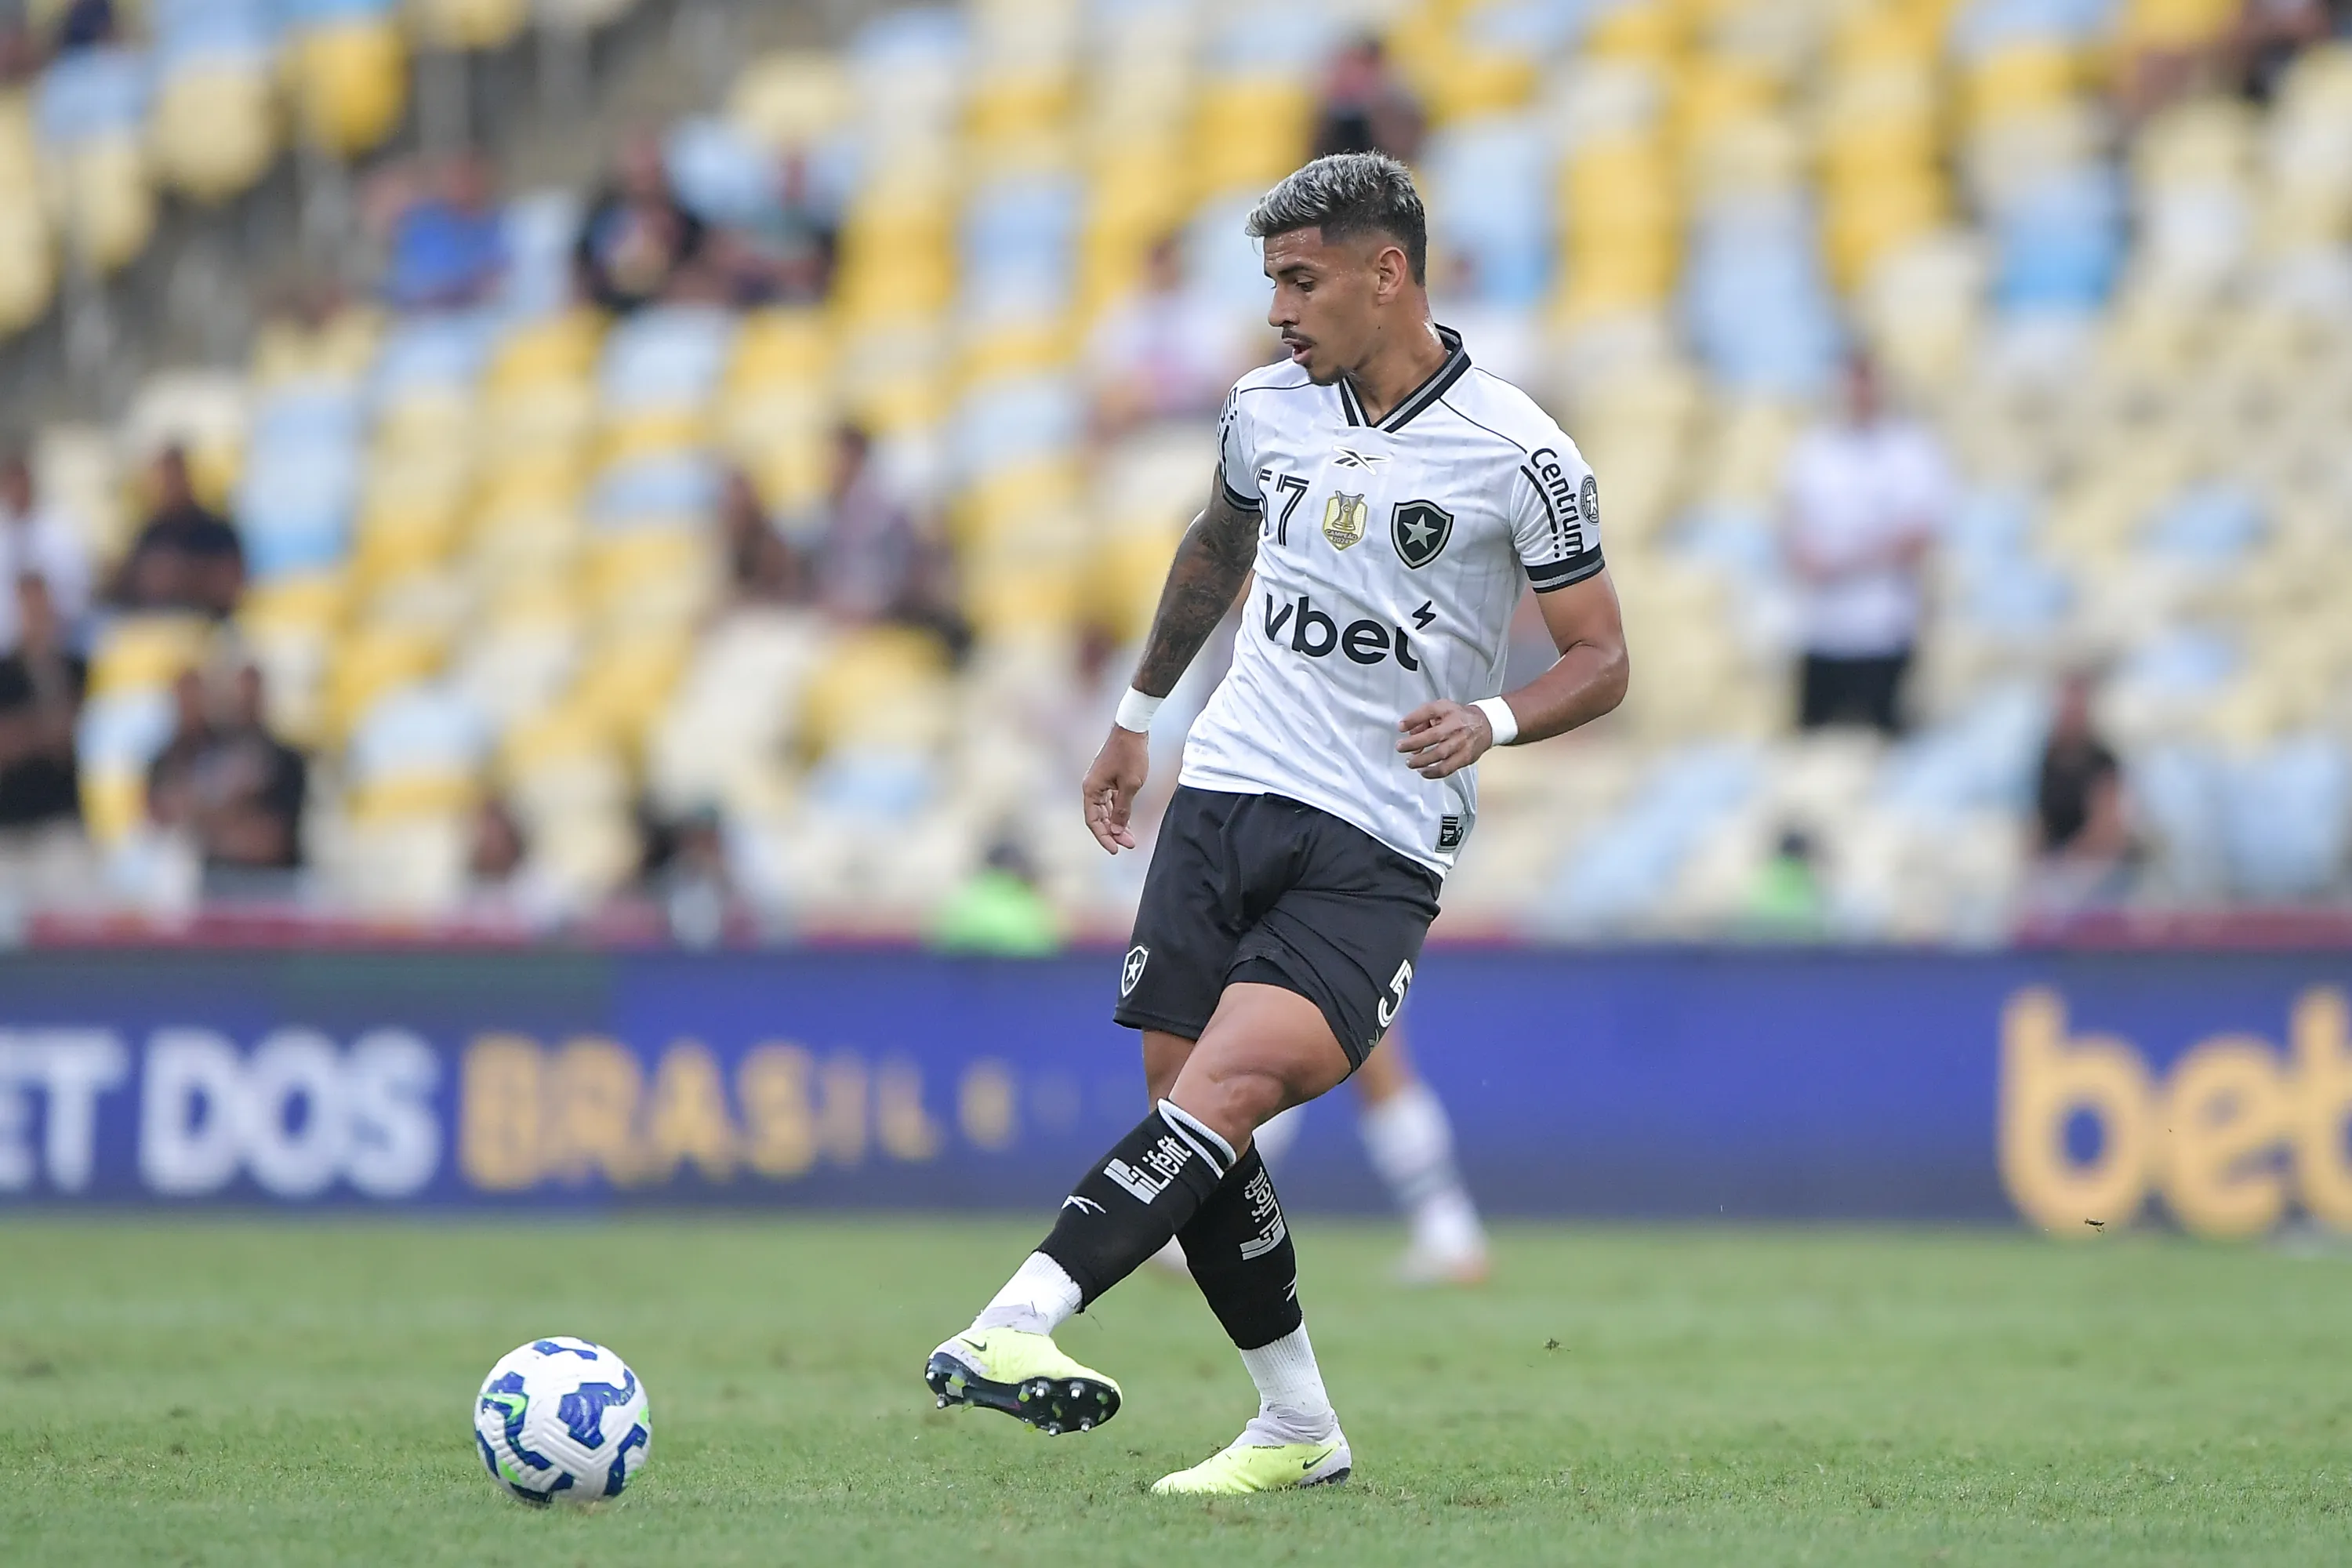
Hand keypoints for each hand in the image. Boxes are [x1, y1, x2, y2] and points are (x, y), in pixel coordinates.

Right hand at [1082, 726, 1148, 852]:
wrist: (1133, 729)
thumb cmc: (1131, 755)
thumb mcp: (1130, 786)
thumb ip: (1122, 810)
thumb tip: (1117, 831)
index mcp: (1091, 789)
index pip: (1093, 820)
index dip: (1104, 837)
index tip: (1116, 850)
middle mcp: (1091, 787)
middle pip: (1098, 817)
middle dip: (1113, 833)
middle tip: (1129, 845)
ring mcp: (1099, 783)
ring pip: (1105, 810)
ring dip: (1116, 824)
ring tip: (1130, 838)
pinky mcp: (1108, 779)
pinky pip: (1110, 801)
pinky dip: (1118, 812)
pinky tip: (1127, 822)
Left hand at [1395, 701, 1493, 780]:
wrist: (1485, 725)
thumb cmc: (1459, 717)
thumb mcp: (1441, 708)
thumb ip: (1422, 717)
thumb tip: (1406, 730)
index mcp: (1449, 712)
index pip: (1430, 711)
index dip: (1413, 719)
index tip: (1400, 728)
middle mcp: (1457, 727)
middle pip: (1434, 735)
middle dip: (1414, 743)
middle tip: (1400, 747)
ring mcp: (1462, 744)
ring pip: (1440, 754)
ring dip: (1421, 760)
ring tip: (1410, 762)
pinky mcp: (1465, 758)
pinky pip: (1447, 768)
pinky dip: (1433, 772)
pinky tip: (1423, 771)